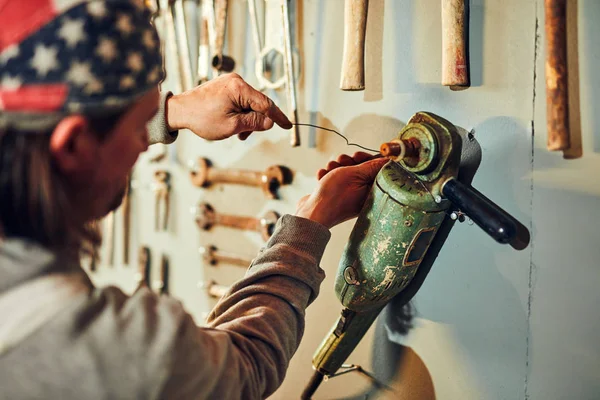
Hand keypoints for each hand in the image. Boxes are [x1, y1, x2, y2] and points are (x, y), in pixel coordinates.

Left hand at [165, 73, 291, 140]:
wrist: (179, 110)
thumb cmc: (202, 118)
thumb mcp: (231, 125)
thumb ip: (254, 123)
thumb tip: (270, 122)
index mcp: (239, 87)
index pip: (266, 104)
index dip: (278, 117)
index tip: (288, 125)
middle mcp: (236, 80)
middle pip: (258, 103)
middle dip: (256, 121)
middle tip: (244, 135)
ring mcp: (229, 81)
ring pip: (249, 103)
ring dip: (246, 119)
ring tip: (235, 132)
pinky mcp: (224, 85)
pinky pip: (240, 100)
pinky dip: (239, 113)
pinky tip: (231, 122)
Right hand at [295, 152, 387, 228]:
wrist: (311, 212)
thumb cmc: (334, 196)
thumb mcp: (356, 174)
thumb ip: (372, 166)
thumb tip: (388, 161)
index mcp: (372, 192)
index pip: (376, 169)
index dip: (366, 159)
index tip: (357, 156)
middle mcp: (361, 195)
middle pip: (359, 169)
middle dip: (348, 161)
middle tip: (342, 161)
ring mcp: (347, 195)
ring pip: (344, 171)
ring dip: (335, 167)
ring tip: (329, 171)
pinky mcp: (335, 195)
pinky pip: (333, 179)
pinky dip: (327, 176)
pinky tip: (322, 178)